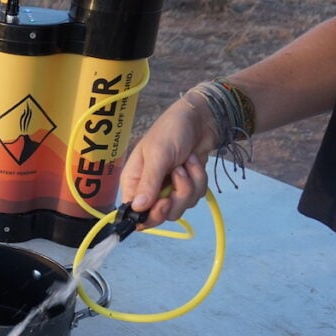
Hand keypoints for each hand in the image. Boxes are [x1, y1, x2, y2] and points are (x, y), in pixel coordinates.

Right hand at [120, 94, 215, 227]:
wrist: (201, 120)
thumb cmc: (171, 131)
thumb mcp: (158, 155)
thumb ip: (149, 182)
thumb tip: (137, 208)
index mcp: (134, 182)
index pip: (134, 213)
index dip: (149, 215)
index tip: (164, 204)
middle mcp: (148, 190)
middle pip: (160, 215)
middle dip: (176, 198)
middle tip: (180, 176)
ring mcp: (168, 190)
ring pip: (180, 208)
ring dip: (190, 185)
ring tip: (186, 163)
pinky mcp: (186, 187)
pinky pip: (194, 198)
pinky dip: (199, 181)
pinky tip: (194, 163)